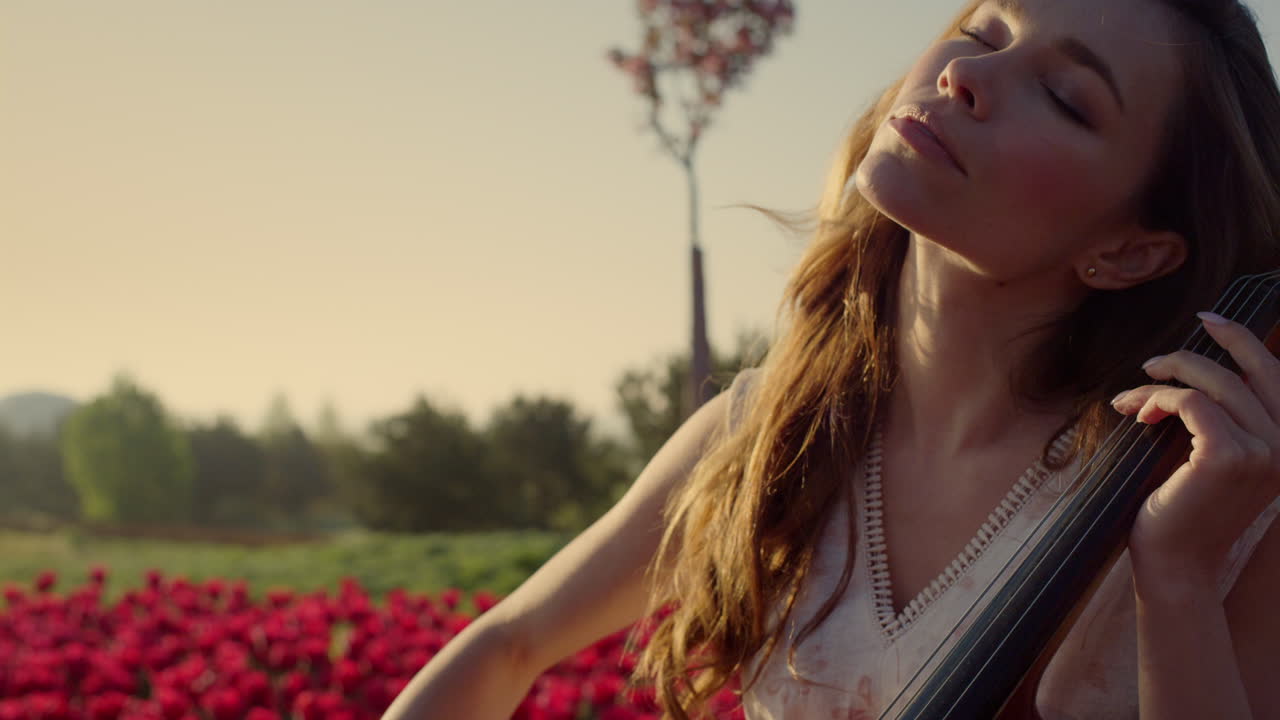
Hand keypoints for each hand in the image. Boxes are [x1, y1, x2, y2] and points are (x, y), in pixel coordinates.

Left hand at [1110, 311, 1279, 597]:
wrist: (1177, 563)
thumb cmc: (1188, 510)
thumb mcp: (1217, 456)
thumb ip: (1226, 417)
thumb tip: (1204, 368)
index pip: (1276, 374)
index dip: (1243, 339)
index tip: (1208, 319)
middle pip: (1249, 369)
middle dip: (1202, 347)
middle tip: (1154, 357)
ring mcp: (1265, 451)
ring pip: (1211, 382)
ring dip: (1163, 380)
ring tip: (1131, 397)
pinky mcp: (1227, 456)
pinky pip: (1190, 401)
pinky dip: (1157, 398)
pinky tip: (1136, 412)